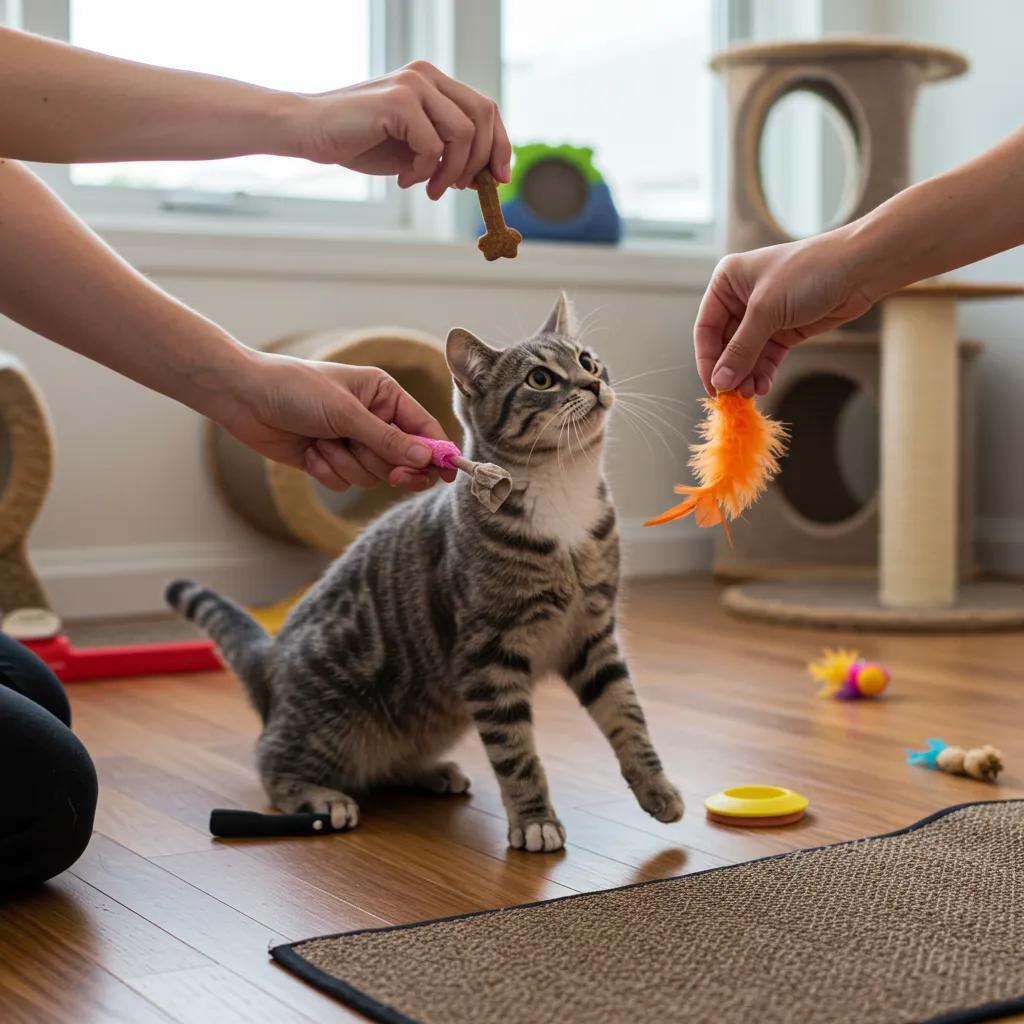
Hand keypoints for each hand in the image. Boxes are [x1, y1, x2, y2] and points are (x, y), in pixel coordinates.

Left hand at [214, 350, 456, 492]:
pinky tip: (310, 452)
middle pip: (402, 460)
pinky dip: (329, 471)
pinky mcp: (329, 460)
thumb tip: (426, 459)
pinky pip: (345, 482)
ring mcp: (350, 441)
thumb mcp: (346, 413)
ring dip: (349, 465)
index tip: (448, 474)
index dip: (437, 452)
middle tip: (391, 475)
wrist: (243, 397)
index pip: (423, 428)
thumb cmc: (295, 389)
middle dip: (388, 465)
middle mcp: (372, 419)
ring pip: (372, 475)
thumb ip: (387, 440)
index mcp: (384, 396)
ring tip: (324, 443)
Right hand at [283, 61, 511, 200]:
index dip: (500, 145)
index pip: (485, 109)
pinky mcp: (399, 101)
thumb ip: (447, 153)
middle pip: (483, 116)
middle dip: (481, 160)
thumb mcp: (415, 150)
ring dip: (452, 172)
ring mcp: (413, 85)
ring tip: (430, 189)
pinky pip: (434, 147)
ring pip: (463, 134)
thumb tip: (484, 175)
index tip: (499, 179)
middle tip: (461, 188)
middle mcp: (427, 76)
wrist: (313, 132)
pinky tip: (404, 179)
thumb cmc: (362, 141)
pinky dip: (424, 172)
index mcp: (434, 83)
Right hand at [694, 227, 875, 396]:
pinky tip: (763, 386)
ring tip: (751, 394)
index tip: (713, 387)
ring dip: (747, 375)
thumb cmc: (809, 273)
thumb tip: (719, 383)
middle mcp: (741, 298)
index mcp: (727, 282)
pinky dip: (763, 373)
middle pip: (725, 345)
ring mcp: (763, 316)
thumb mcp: (766, 311)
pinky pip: (766, 357)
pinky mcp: (784, 329)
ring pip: (746, 355)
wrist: (860, 268)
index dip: (708, 359)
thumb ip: (741, 350)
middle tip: (733, 396)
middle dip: (731, 370)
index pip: (706, 328)